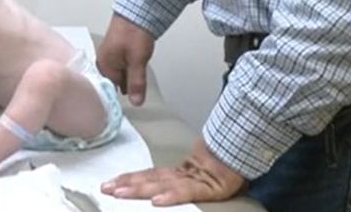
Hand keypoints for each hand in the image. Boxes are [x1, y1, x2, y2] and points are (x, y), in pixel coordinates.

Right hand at [96, 12, 154, 105]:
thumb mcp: (137, 61)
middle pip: (115, 84)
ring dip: (129, 77)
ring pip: (120, 75)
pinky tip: (137, 68)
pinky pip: (122, 67)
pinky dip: (129, 69)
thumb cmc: (134, 33)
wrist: (138, 11)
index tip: (132, 101)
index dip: (123, 97)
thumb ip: (136, 83)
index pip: (110, 91)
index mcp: (103, 66)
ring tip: (138, 74)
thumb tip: (135, 103)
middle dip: (126, 86)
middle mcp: (102, 63)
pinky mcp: (116, 52)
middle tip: (138, 85)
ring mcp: (109, 57)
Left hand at [101, 137, 246, 205]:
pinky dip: (170, 196)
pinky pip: (186, 193)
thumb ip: (180, 178)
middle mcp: (180, 175)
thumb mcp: (199, 174)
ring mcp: (192, 180)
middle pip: (149, 179)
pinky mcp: (206, 188)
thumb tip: (158, 185)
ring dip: (137, 189)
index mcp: (178, 173)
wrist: (244, 150)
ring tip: (119, 193)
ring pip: (160, 185)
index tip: (110, 182)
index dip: (129, 178)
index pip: (149, 175)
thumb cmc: (224, 163)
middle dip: (126, 184)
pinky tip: (156, 201)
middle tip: (105, 188)